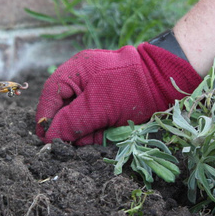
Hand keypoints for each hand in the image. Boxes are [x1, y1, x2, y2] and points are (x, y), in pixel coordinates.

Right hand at [35, 43, 200, 145]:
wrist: (169, 80)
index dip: (45, 120)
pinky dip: (96, 128)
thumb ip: (71, 122)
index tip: (45, 140)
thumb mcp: (98, 107)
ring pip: (76, 116)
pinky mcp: (105, 99)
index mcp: (73, 73)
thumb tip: (48, 137)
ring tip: (97, 135)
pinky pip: (91, 117)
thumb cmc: (131, 88)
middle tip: (73, 143)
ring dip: (84, 130)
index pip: (49, 98)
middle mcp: (79, 79)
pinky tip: (105, 131)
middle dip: (67, 127)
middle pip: (61, 108)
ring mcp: (92, 88)